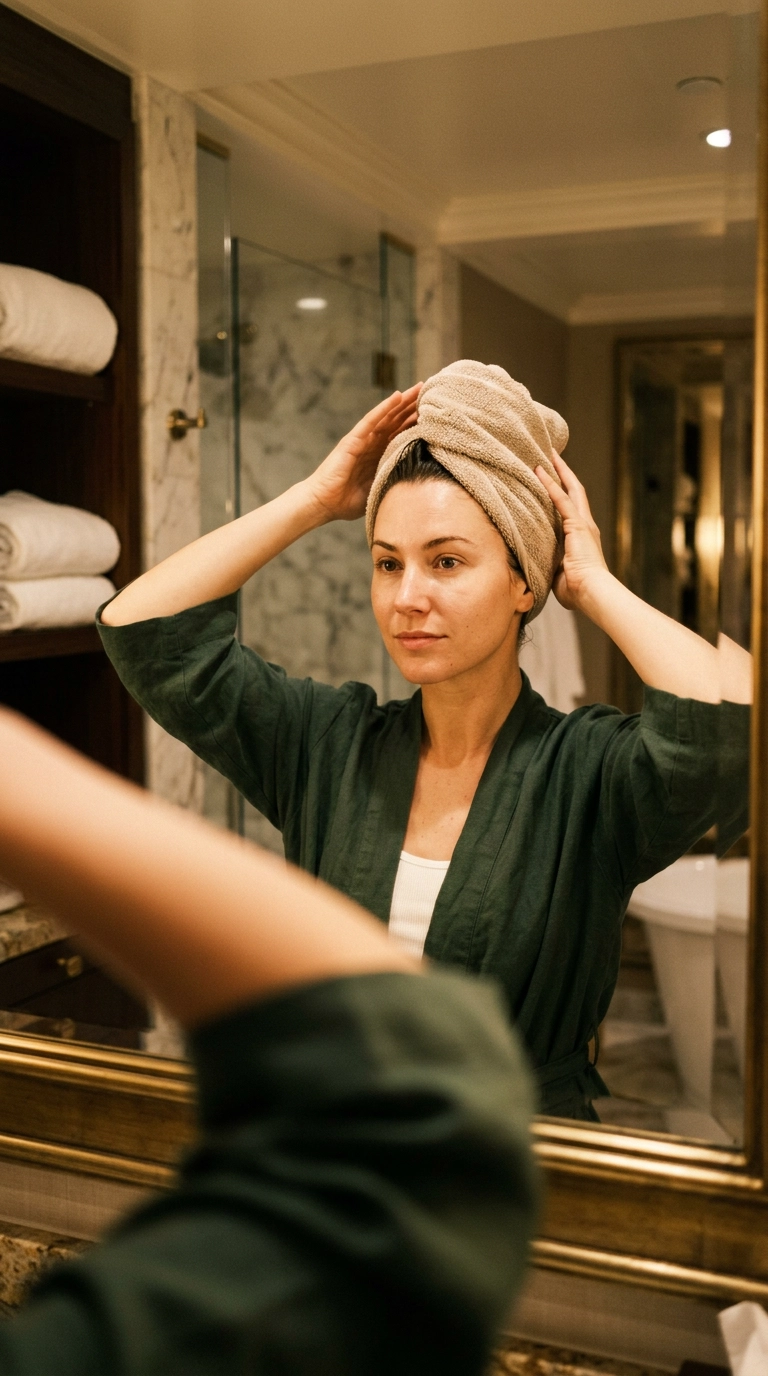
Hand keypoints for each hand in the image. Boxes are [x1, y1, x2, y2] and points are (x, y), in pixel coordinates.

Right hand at [305, 384, 420, 522]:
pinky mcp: (352, 441)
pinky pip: (370, 421)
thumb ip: (392, 483)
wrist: (322, 504)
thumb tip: (417, 487)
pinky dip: (384, 408)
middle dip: (414, 406)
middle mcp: (372, 444)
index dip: (417, 422)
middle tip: (432, 390)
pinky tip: (397, 396)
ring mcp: (362, 440)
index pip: (402, 433)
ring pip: (387, 416)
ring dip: (403, 401)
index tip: (436, 412)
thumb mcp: (378, 490)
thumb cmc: (346, 502)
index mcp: (379, 455)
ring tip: (419, 387)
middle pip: (397, 420)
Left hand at [534, 453, 607, 610]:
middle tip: (552, 455)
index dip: (562, 492)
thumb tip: (536, 569)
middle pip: (574, 491)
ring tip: (546, 455)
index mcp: (581, 538)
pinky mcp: (577, 526)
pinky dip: (550, 485)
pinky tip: (540, 472)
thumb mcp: (559, 574)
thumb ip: (551, 565)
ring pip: (569, 490)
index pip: (571, 508)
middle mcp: (585, 526)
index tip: (553, 478)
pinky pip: (561, 500)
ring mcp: (582, 524)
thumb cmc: (578, 592)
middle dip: (563, 472)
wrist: (593, 593)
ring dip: (556, 472)